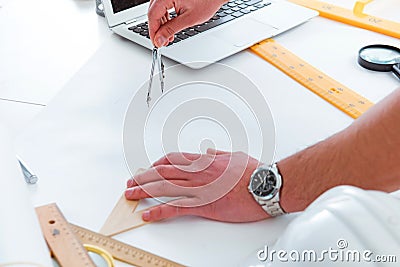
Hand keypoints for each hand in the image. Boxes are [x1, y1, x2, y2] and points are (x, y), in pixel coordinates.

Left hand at [125, 149, 268, 221]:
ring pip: (163, 188)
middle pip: (162, 173)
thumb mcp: (234, 156)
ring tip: (130, 195)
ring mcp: (198, 189)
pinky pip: (175, 208)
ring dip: (144, 192)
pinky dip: (159, 212)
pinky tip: (148, 215)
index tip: (148, 169)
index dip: (156, 164)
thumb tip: (207, 152)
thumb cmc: (253, 172)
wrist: (265, 185)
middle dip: (143, 177)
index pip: (172, 160)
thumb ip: (218, 155)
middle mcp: (197, 173)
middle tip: (131, 182)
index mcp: (204, 161)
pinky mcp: (203, 206)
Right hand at [148, 0, 226, 46]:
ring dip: (161, 25)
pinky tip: (169, 27)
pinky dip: (165, 18)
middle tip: (161, 42)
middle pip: (153, 13)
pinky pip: (163, 7)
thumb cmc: (207, 1)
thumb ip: (171, 29)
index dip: (153, 32)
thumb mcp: (188, 19)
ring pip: (157, 11)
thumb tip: (159, 39)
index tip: (156, 43)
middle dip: (157, 30)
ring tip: (168, 37)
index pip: (152, 16)